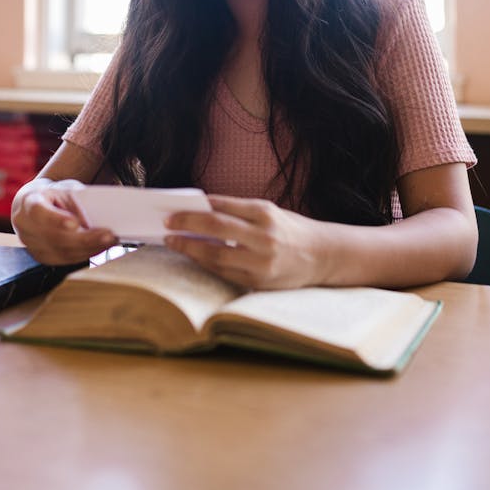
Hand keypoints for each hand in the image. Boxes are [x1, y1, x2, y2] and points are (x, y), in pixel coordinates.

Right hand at [11, 178, 117, 265]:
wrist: (33, 205)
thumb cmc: (53, 195)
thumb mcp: (65, 190)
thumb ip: (76, 204)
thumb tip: (94, 223)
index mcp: (29, 202)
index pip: (39, 212)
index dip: (56, 220)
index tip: (74, 223)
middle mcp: (26, 227)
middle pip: (56, 238)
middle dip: (86, 239)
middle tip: (109, 235)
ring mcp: (32, 245)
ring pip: (63, 252)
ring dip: (90, 249)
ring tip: (111, 241)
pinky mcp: (42, 257)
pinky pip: (66, 259)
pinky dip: (86, 254)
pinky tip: (101, 248)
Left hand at [163, 196, 323, 289]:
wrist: (322, 255)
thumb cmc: (289, 229)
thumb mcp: (268, 212)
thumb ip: (237, 212)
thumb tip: (199, 212)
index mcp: (265, 213)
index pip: (221, 207)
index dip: (194, 209)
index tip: (173, 211)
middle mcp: (264, 237)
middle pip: (216, 228)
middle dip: (187, 225)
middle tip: (167, 224)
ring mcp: (262, 262)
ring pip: (216, 255)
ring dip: (190, 249)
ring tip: (174, 242)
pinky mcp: (259, 282)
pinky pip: (224, 273)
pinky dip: (206, 264)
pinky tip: (194, 258)